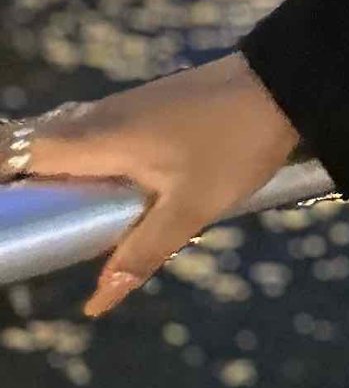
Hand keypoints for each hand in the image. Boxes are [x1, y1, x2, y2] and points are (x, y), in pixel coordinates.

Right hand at [8, 59, 305, 320]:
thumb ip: (141, 253)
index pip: (13, 149)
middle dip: (12, 182)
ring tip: (37, 219)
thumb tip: (97, 301)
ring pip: (58, 141)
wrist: (282, 85)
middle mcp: (96, 119)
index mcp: (95, 139)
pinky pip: (87, 137)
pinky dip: (72, 163)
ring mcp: (119, 111)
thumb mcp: (190, 208)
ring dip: (42, 174)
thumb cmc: (235, 143)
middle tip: (16, 228)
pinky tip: (85, 194)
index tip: (2, 216)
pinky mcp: (140, 111)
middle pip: (28, 146)